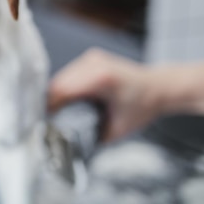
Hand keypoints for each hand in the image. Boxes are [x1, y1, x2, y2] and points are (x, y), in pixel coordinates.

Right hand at [48, 48, 162, 141]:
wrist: (158, 87)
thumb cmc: (143, 105)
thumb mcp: (118, 129)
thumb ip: (94, 136)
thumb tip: (73, 146)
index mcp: (101, 78)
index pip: (62, 89)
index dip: (50, 105)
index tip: (44, 119)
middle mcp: (94, 64)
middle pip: (59, 82)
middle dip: (51, 101)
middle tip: (49, 119)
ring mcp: (91, 58)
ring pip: (62, 76)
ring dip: (57, 93)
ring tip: (56, 110)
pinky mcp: (91, 58)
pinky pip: (69, 72)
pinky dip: (65, 86)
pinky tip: (67, 99)